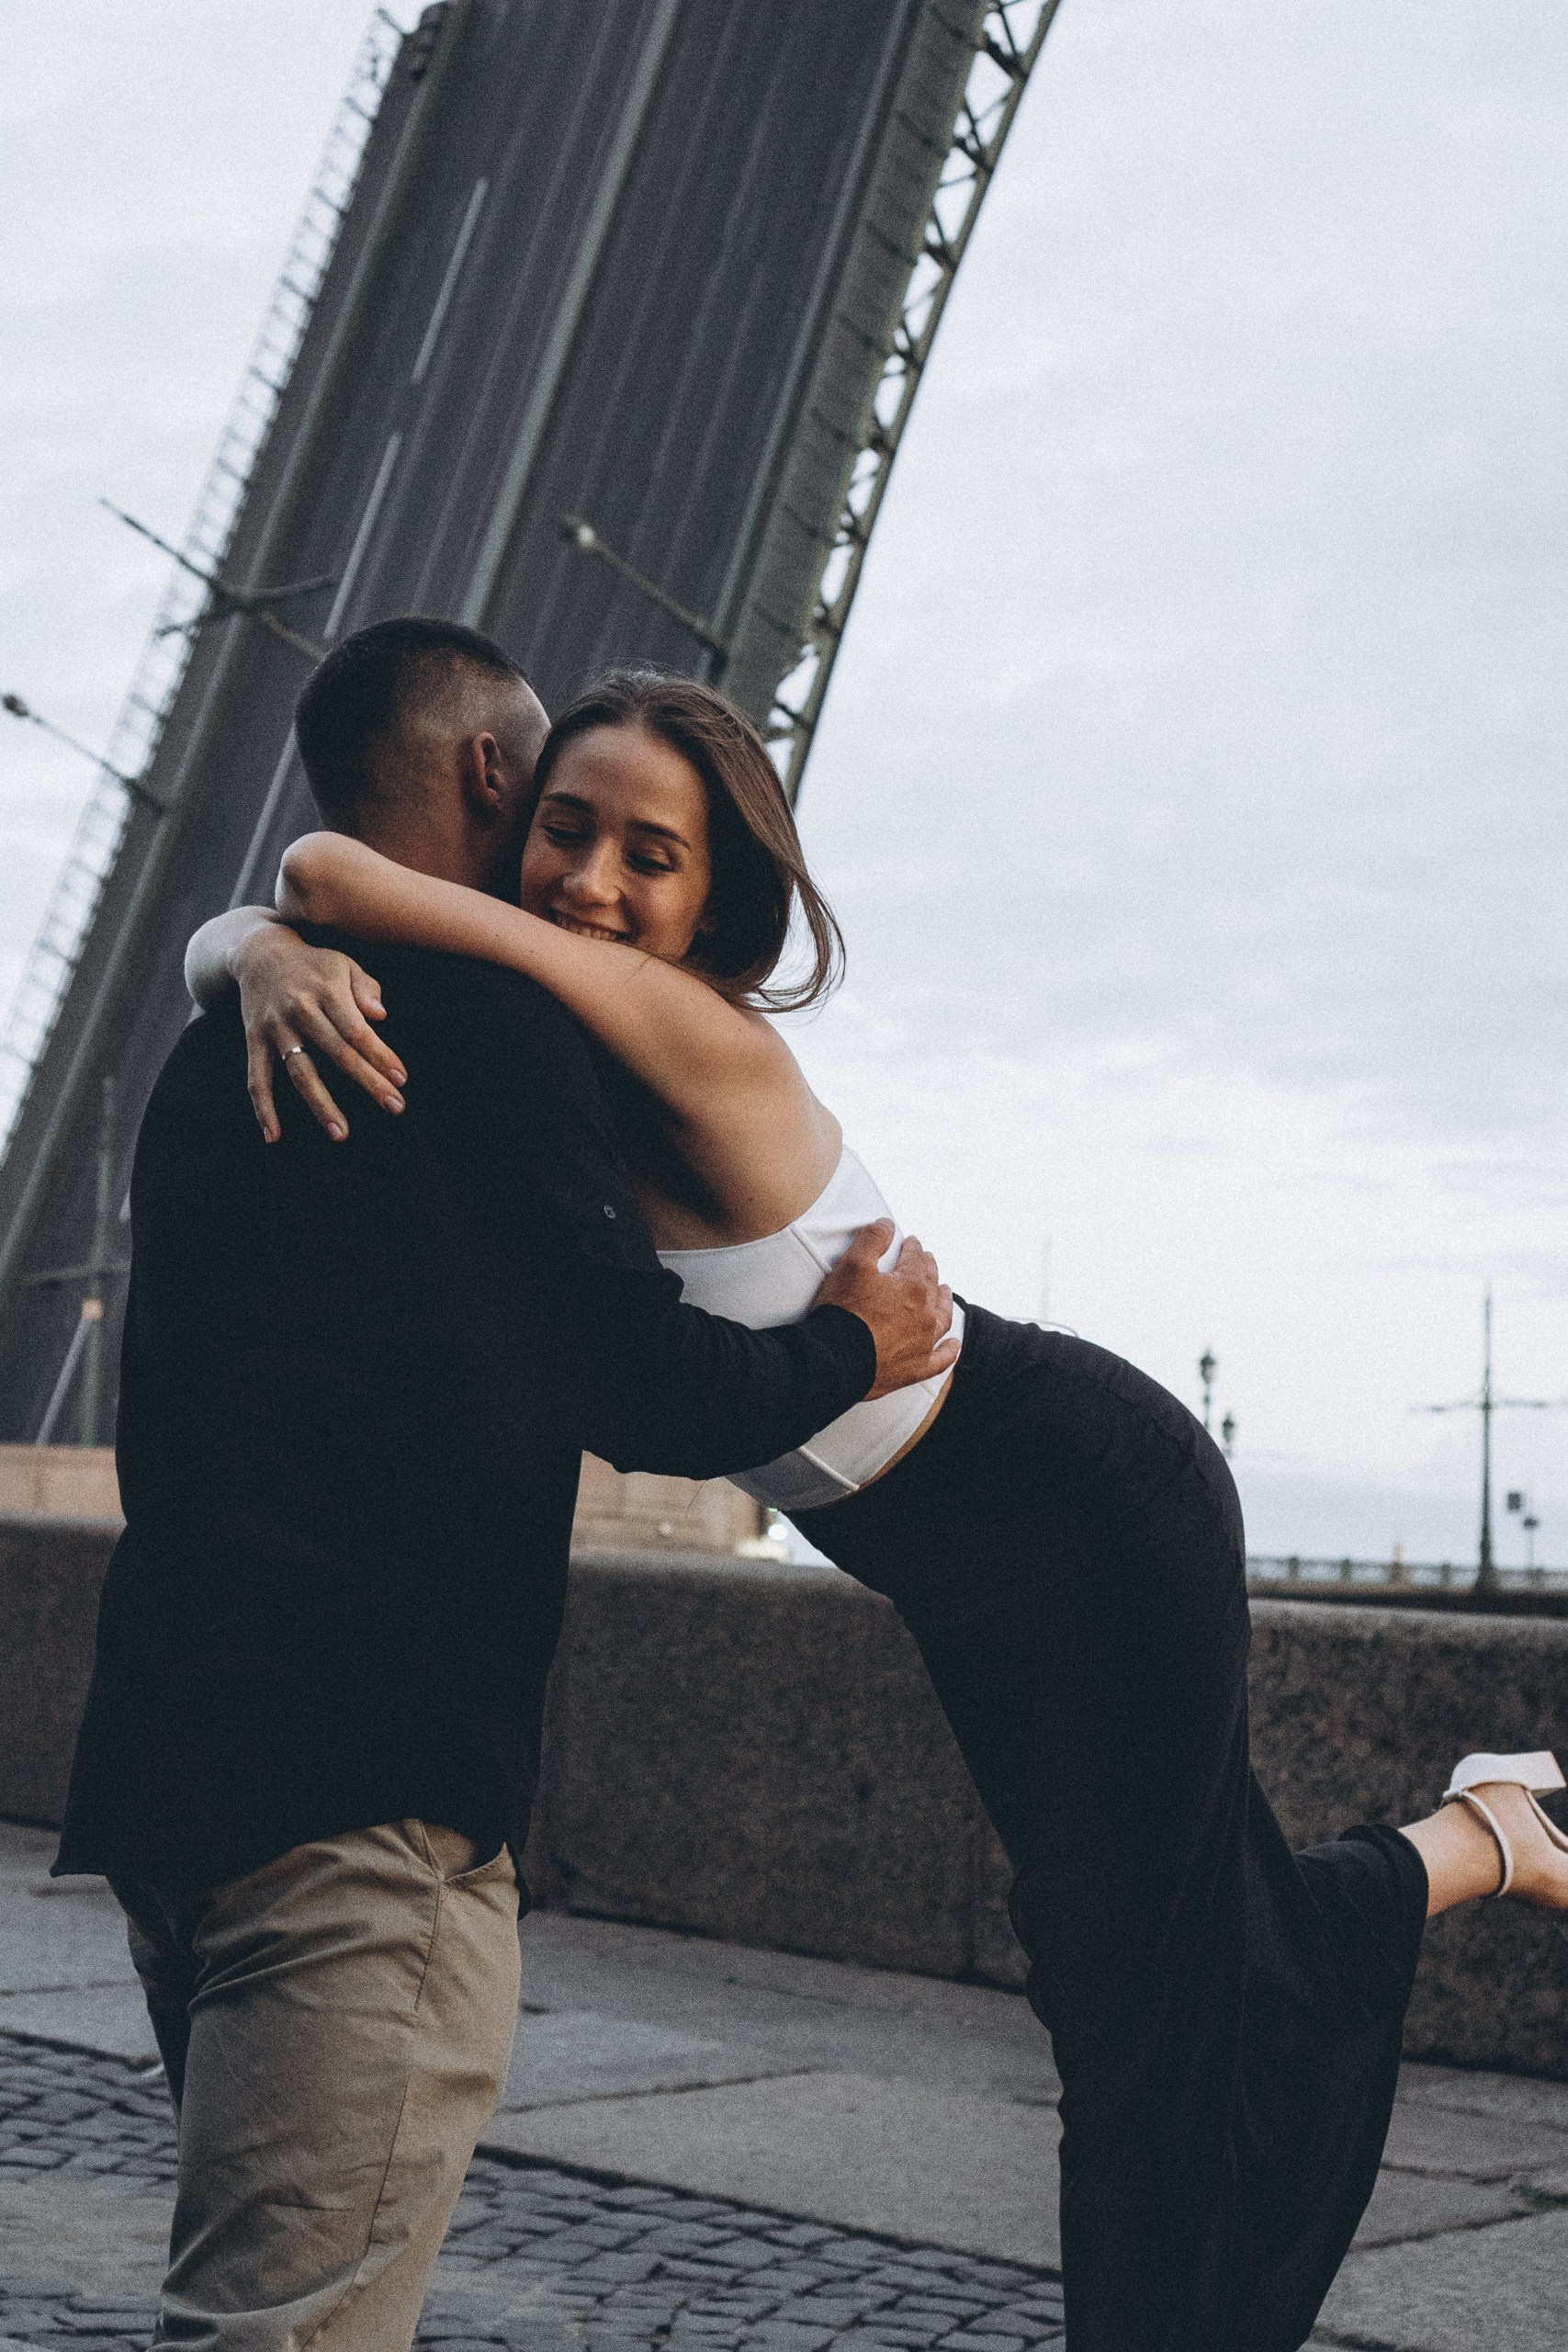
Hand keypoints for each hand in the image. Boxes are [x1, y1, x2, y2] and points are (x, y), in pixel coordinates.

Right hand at [238, 923, 406, 1143]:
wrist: (258, 953)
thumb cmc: (314, 964)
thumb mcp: (343, 964)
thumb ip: (365, 988)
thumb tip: (381, 1016)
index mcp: (326, 990)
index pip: (357, 1030)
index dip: (380, 1056)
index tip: (401, 1080)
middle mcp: (300, 1010)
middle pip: (337, 1053)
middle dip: (368, 1082)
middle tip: (395, 1107)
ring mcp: (275, 1027)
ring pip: (300, 1072)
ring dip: (321, 1105)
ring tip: (341, 1134)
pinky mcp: (254, 1040)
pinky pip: (257, 1078)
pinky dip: (263, 1108)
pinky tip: (274, 1136)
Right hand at [813, 1219, 959, 1398]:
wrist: (834, 1359)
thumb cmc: (842, 1312)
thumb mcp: (852, 1265)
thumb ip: (872, 1239)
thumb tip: (888, 1224)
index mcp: (913, 1287)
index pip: (917, 1260)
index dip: (913, 1248)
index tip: (912, 1242)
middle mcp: (925, 1314)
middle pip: (932, 1286)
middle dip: (930, 1270)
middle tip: (928, 1261)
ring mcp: (923, 1343)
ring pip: (943, 1319)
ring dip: (945, 1303)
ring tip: (945, 1292)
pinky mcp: (916, 1368)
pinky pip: (941, 1359)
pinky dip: (949, 1351)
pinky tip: (954, 1345)